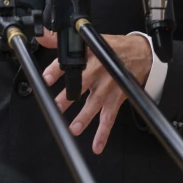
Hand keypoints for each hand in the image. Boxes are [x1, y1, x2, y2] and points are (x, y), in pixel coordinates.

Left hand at [39, 33, 152, 154]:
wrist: (140, 54)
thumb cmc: (111, 47)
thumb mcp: (88, 39)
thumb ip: (61, 40)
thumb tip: (42, 36)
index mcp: (90, 55)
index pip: (71, 61)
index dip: (57, 69)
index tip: (46, 78)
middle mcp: (99, 71)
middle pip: (81, 85)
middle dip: (67, 97)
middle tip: (55, 106)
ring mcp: (108, 86)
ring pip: (95, 103)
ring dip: (84, 117)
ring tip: (73, 129)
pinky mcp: (116, 99)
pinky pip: (109, 118)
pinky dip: (103, 133)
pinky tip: (96, 146)